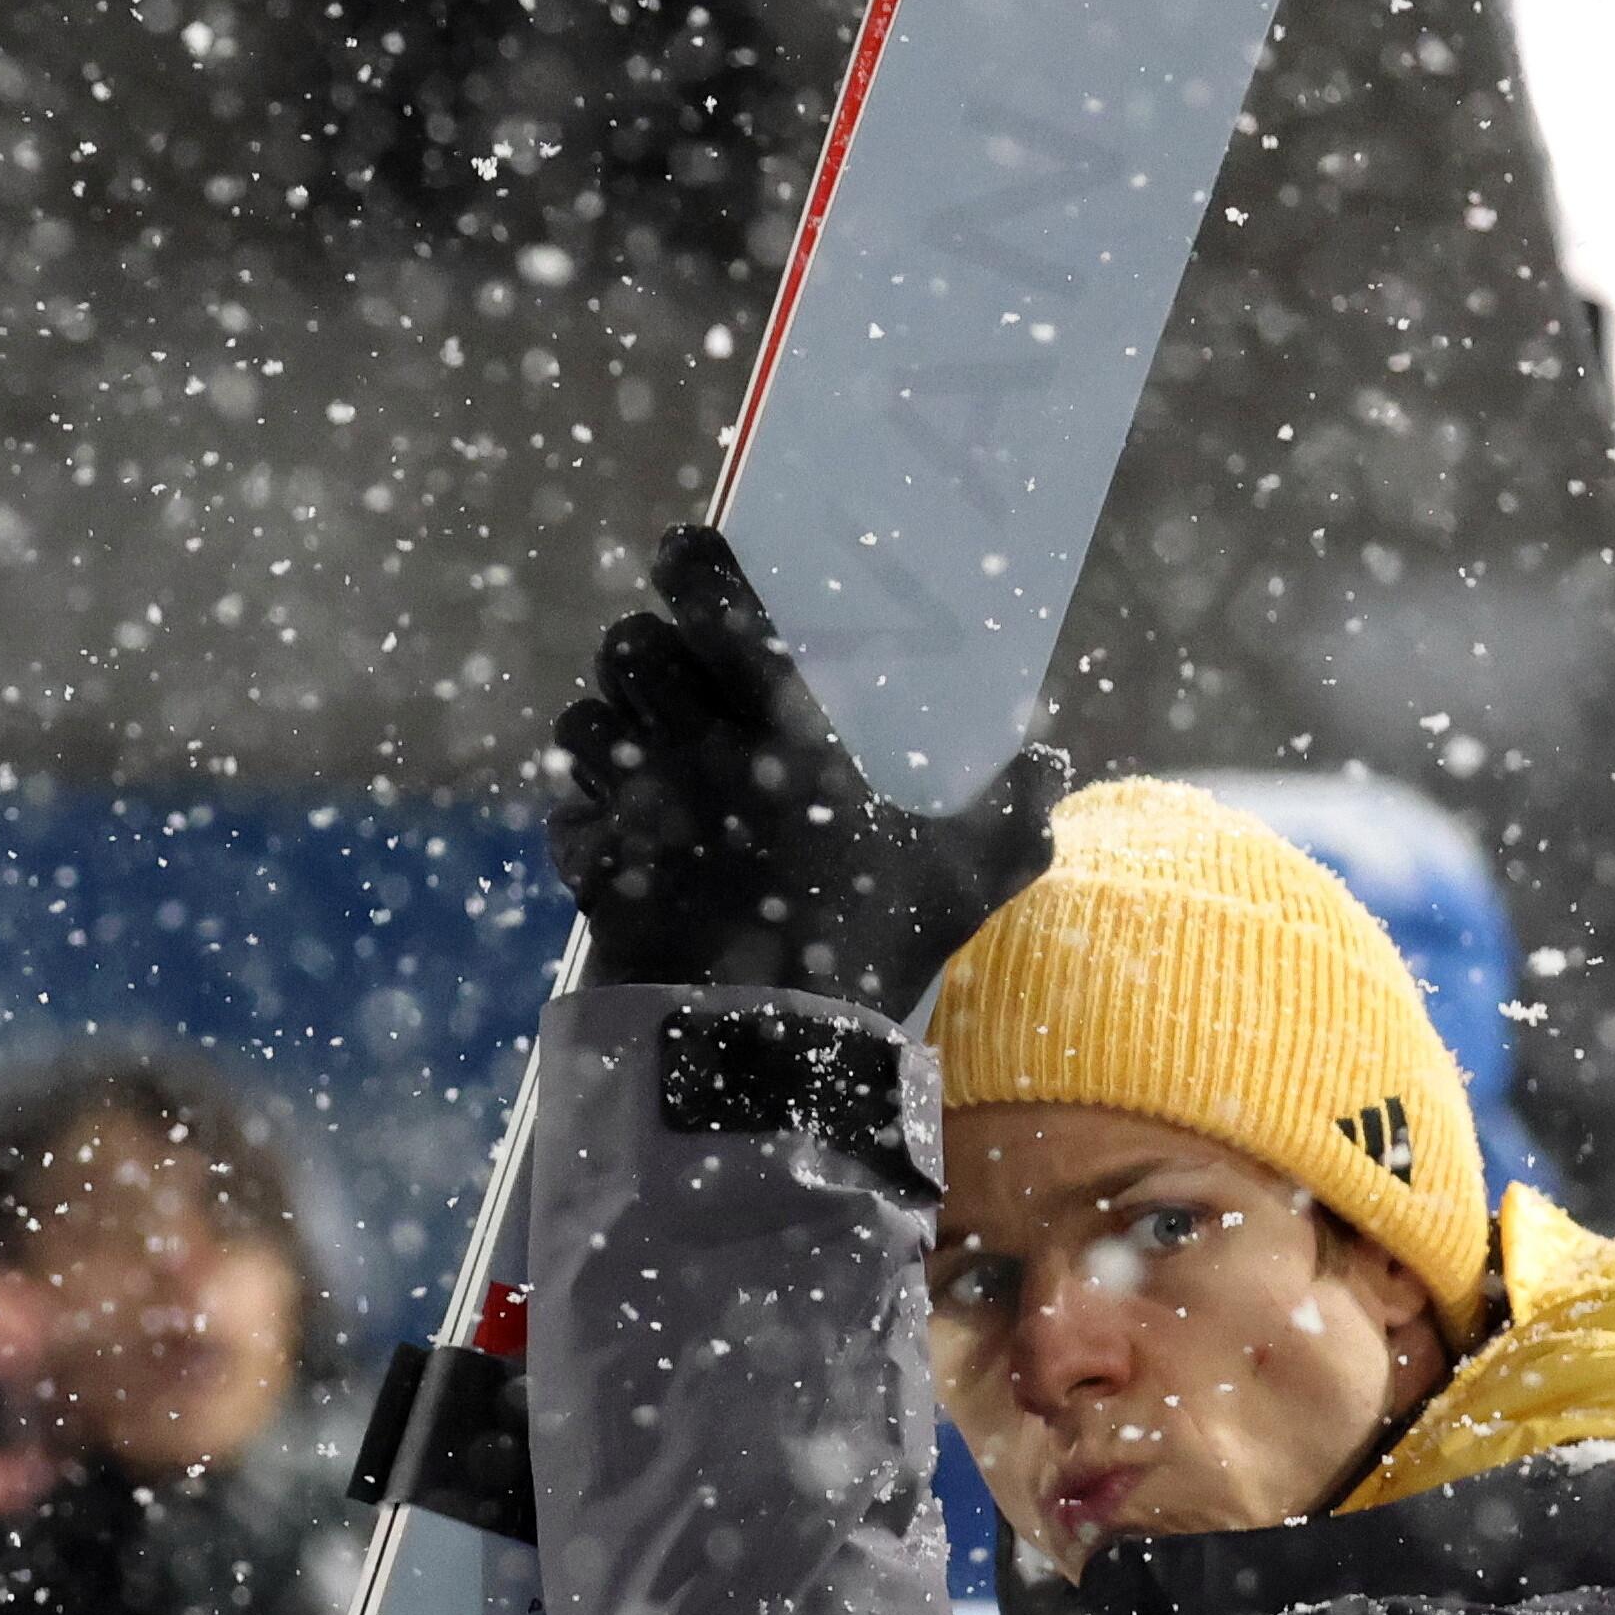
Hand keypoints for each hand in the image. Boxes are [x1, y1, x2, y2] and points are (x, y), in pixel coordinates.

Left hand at [546, 524, 1062, 1002]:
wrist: (757, 1058)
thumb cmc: (864, 954)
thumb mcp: (961, 882)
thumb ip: (1012, 815)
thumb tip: (1049, 762)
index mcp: (781, 732)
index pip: (714, 605)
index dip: (691, 566)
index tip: (688, 557)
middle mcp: (693, 754)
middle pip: (627, 646)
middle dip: (642, 646)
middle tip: (673, 668)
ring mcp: (632, 814)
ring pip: (581, 721)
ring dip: (604, 724)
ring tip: (640, 748)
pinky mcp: (591, 874)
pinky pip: (564, 813)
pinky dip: (581, 817)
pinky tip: (619, 836)